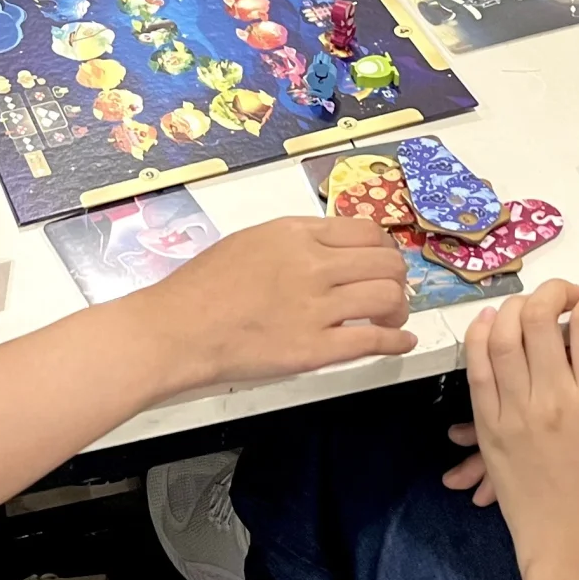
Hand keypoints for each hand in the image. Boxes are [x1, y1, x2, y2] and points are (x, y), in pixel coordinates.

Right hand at [133, 216, 415, 389]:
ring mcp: (317, 307)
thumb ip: (294, 241)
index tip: (382, 260)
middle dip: (397, 277)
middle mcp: (313, 264)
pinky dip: (396, 341)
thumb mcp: (251, 241)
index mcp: (296, 234)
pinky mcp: (316, 348)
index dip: (384, 247)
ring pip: (388, 297)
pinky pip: (373, 340)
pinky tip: (400, 342)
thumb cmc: (202, 287)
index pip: (366, 231)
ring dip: (398, 309)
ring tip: (391, 319)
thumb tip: (331, 249)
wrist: (178, 329)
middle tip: (390, 291)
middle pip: (386, 262)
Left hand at [464, 282, 578, 579]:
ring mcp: (515, 411)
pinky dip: (480, 335)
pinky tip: (490, 323)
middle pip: (541, 317)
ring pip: (502, 334)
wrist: (571, 545)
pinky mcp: (488, 426)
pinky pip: (476, 368)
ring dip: (516, 307)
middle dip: (554, 291)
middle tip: (565, 295)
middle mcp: (554, 399)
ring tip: (530, 306)